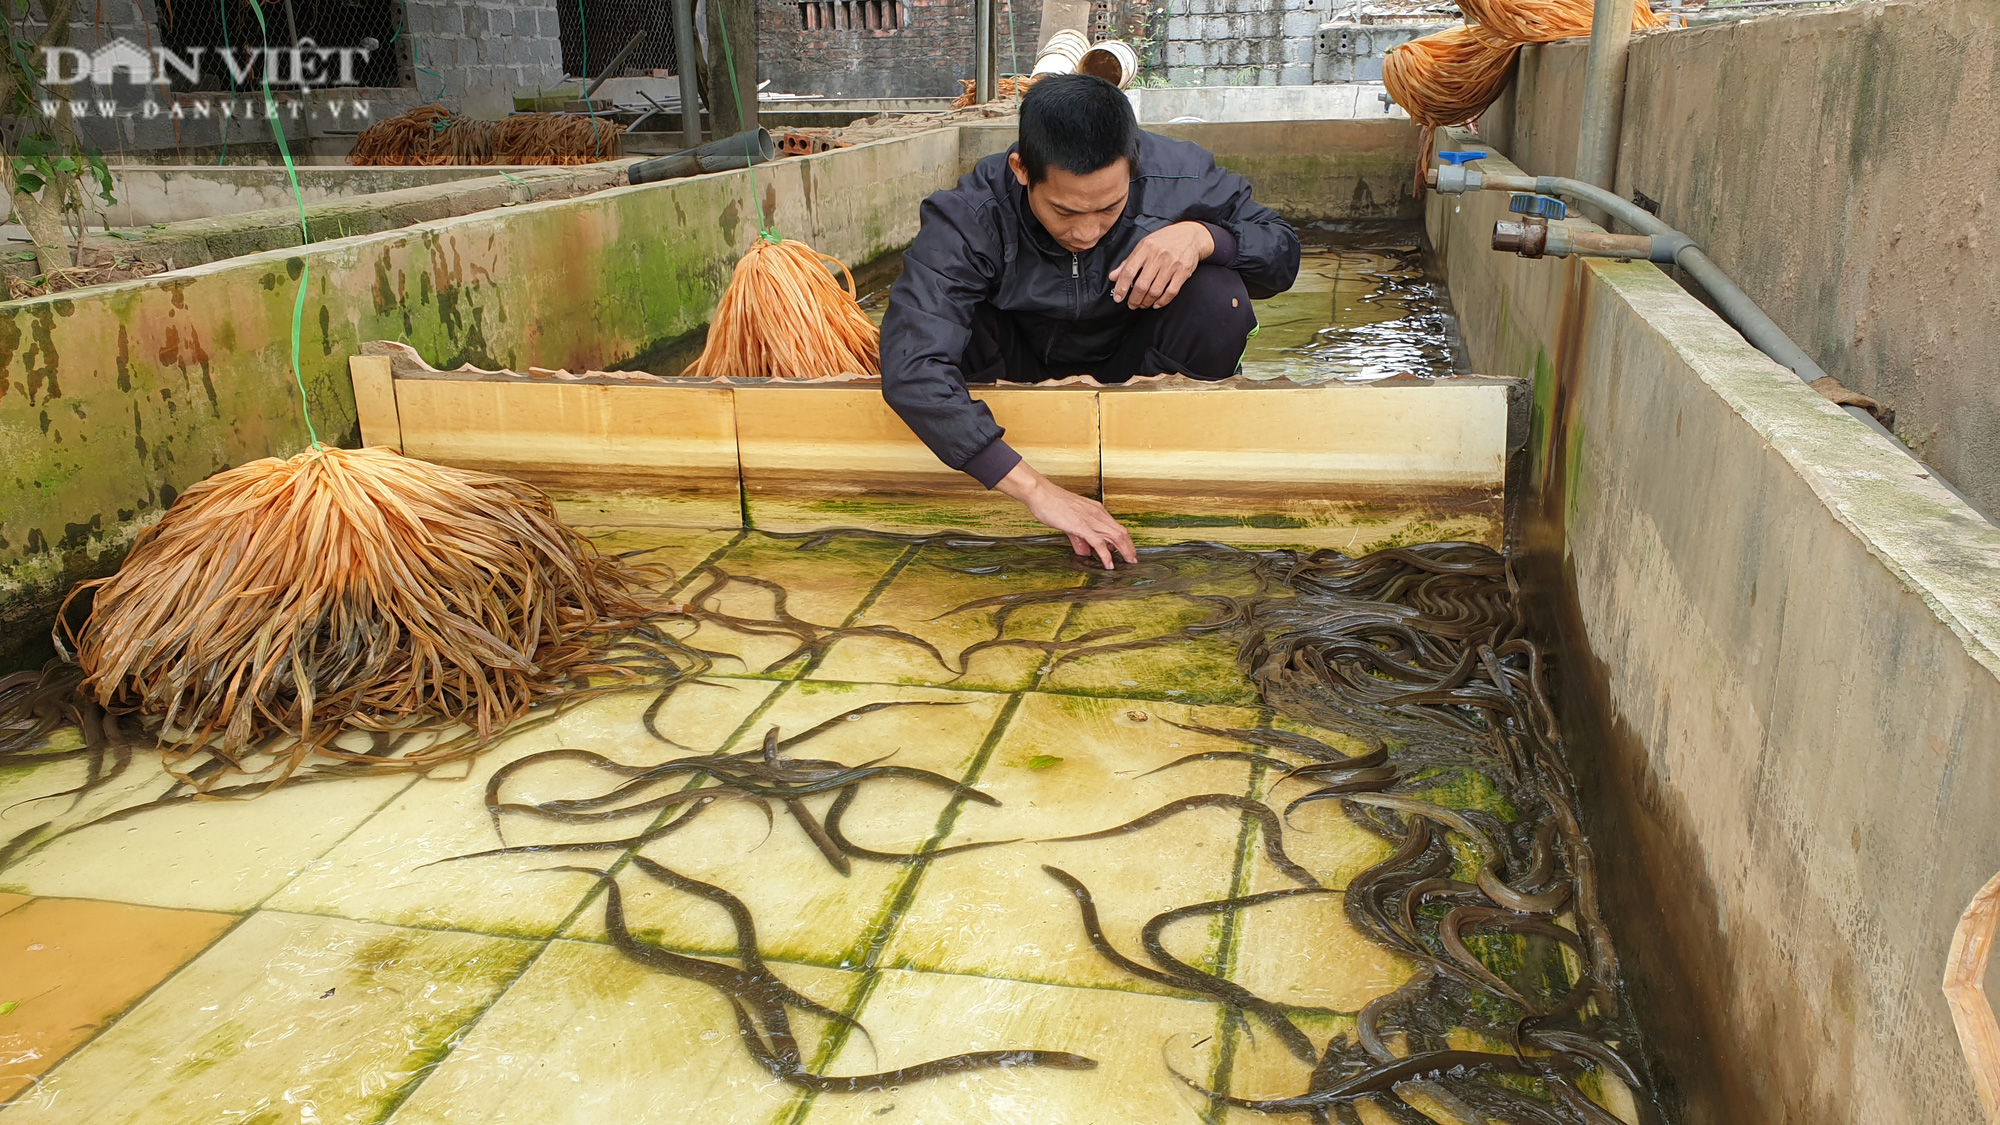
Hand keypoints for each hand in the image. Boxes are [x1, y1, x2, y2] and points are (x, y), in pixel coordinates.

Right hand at [994, 461, 1136, 569]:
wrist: (1041, 494)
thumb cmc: (1052, 504)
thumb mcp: (1069, 522)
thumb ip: (1078, 538)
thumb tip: (1084, 551)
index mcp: (1095, 510)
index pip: (1116, 526)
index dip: (1124, 539)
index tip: (1128, 550)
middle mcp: (1097, 513)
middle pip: (1121, 532)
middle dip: (1129, 547)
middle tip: (1133, 559)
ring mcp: (1091, 519)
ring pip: (1115, 537)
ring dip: (1124, 551)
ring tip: (1128, 562)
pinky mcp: (1082, 526)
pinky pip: (1099, 543)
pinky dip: (1106, 555)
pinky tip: (1109, 564)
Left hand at [1109, 221, 1214, 309]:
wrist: (1190, 235)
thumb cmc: (1164, 240)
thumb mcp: (1144, 245)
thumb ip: (1128, 262)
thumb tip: (1113, 277)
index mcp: (1145, 248)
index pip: (1128, 271)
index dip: (1121, 287)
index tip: (1118, 298)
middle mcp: (1158, 256)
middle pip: (1142, 284)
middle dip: (1134, 299)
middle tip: (1131, 304)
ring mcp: (1172, 265)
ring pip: (1155, 291)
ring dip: (1146, 302)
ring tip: (1142, 304)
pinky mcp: (1183, 272)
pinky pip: (1171, 292)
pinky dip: (1162, 301)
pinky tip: (1156, 303)